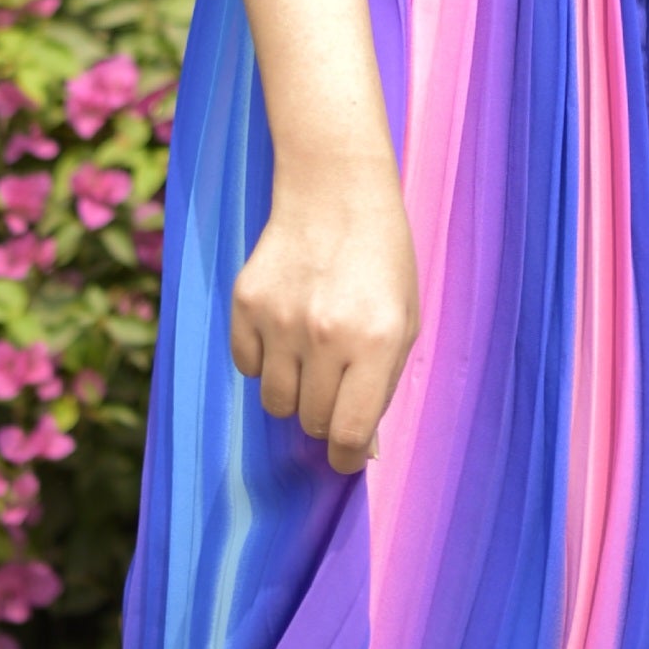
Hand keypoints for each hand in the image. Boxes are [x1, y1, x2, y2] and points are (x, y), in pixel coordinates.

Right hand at [230, 150, 419, 473]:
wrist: (334, 191)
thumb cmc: (381, 261)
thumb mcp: (404, 323)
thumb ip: (383, 387)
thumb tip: (363, 450)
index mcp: (376, 343)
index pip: (350, 433)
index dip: (347, 458)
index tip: (347, 457)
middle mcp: (326, 336)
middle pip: (310, 421)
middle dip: (325, 417)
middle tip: (336, 387)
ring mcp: (280, 320)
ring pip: (275, 402)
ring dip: (294, 392)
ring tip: (312, 355)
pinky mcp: (245, 304)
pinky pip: (247, 366)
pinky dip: (265, 360)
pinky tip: (286, 327)